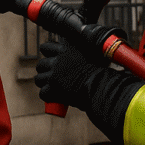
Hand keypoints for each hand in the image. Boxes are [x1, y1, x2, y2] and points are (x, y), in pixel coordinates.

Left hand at [33, 30, 143, 144]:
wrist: (103, 86)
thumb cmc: (105, 71)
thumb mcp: (97, 55)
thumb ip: (90, 51)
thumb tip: (101, 46)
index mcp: (67, 48)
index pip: (46, 47)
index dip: (48, 54)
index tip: (53, 59)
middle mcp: (58, 58)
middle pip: (41, 64)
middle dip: (44, 71)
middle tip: (53, 77)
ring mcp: (54, 73)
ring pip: (38, 78)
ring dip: (44, 84)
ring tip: (52, 88)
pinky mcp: (53, 87)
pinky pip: (43, 93)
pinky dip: (48, 97)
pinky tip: (54, 98)